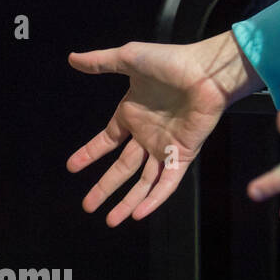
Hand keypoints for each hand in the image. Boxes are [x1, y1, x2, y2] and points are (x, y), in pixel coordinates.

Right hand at [67, 34, 255, 224]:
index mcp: (131, 115)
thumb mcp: (128, 59)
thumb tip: (72, 58)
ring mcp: (164, 147)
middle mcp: (146, 135)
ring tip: (110, 220)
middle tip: (87, 205)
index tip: (72, 167)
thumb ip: (100, 62)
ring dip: (127, 201)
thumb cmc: (171, 62)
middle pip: (121, 169)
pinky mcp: (182, 154)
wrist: (207, 72)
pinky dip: (154, 198)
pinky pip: (167, 182)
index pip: (106, 141)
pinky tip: (139, 214)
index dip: (89, 154)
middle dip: (104, 188)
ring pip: (142, 182)